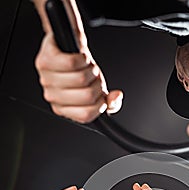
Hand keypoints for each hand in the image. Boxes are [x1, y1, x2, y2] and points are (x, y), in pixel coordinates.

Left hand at [34, 2, 122, 122]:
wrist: (66, 46)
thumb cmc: (80, 71)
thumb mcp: (98, 92)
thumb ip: (111, 103)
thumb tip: (116, 97)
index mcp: (63, 109)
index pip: (86, 115)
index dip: (101, 103)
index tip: (101, 94)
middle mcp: (52, 98)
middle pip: (87, 96)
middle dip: (98, 83)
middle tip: (93, 77)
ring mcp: (46, 80)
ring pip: (81, 78)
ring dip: (91, 69)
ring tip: (87, 66)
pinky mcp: (44, 62)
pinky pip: (72, 63)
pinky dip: (83, 58)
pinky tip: (81, 58)